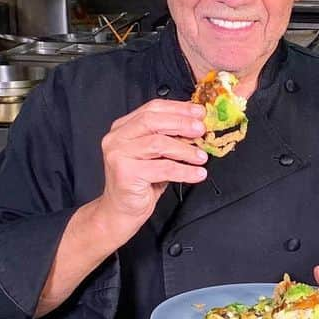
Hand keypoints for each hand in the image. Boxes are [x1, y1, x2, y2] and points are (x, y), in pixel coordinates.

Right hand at [91, 99, 207, 242]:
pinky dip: (184, 171)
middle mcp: (117, 138)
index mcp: (123, 128)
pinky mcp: (125, 173)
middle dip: (181, 124)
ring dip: (185, 150)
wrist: (122, 210)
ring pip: (157, 144)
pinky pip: (162, 169)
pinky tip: (197, 174)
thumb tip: (196, 127)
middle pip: (152, 122)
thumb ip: (170, 138)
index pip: (152, 109)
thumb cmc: (141, 182)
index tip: (198, 112)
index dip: (177, 108)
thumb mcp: (157, 156)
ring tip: (201, 157)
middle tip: (201, 130)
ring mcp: (118, 155)